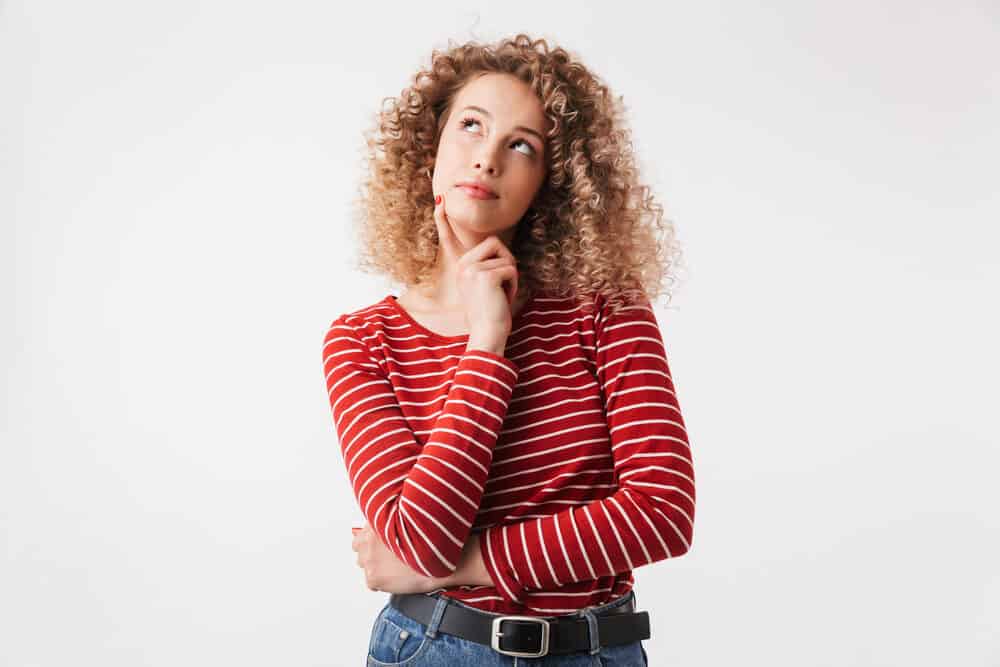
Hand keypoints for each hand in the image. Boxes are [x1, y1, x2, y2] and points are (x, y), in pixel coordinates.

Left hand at [351, 524, 443, 593]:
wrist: (442, 559)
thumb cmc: (432, 542)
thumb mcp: (411, 523)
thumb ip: (394, 524)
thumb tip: (388, 530)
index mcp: (377, 524)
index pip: (362, 532)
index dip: (372, 539)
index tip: (380, 543)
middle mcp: (369, 540)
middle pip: (358, 547)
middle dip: (369, 551)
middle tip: (386, 556)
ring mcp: (370, 559)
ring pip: (363, 564)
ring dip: (374, 565)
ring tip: (393, 567)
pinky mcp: (374, 577)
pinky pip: (371, 583)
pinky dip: (382, 583)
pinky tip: (397, 578)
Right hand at [433, 192, 518, 339]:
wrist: (487, 334)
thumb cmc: (491, 314)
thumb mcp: (486, 287)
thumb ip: (488, 267)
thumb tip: (496, 246)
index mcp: (461, 266)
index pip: (451, 239)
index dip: (442, 220)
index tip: (439, 199)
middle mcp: (463, 265)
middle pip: (496, 243)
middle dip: (507, 264)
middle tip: (502, 287)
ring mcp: (472, 269)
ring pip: (506, 258)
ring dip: (512, 278)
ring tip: (502, 295)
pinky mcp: (484, 275)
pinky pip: (511, 270)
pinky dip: (514, 286)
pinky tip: (504, 299)